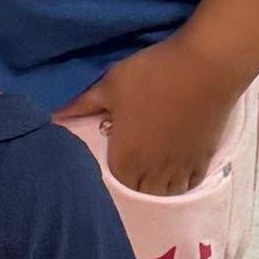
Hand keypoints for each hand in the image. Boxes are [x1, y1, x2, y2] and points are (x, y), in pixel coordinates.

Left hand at [60, 35, 241, 200]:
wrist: (206, 66)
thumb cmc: (152, 74)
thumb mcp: (110, 85)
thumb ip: (82, 105)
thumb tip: (52, 116)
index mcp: (125, 160)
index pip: (112, 183)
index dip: (110, 172)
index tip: (111, 159)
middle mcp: (152, 173)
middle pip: (139, 191)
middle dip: (133, 182)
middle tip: (131, 164)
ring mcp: (180, 169)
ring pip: (166, 192)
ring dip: (157, 187)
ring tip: (153, 172)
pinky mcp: (204, 160)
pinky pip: (190, 184)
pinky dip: (182, 182)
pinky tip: (177, 170)